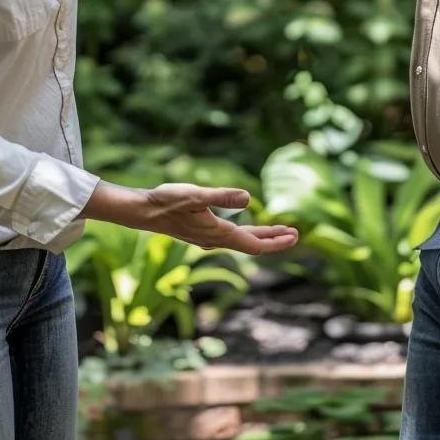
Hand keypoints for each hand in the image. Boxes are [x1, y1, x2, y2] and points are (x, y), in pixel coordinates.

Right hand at [141, 184, 298, 255]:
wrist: (143, 211)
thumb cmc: (168, 202)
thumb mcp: (197, 195)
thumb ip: (222, 196)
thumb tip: (248, 198)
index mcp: (219, 233)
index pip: (254, 243)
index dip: (276, 241)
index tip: (295, 237)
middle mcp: (215, 239)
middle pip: (251, 244)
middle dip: (274, 239)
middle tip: (295, 234)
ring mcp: (208, 237)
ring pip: (242, 239)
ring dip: (261, 235)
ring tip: (278, 230)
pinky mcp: (201, 231)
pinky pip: (232, 236)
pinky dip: (246, 232)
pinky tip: (244, 227)